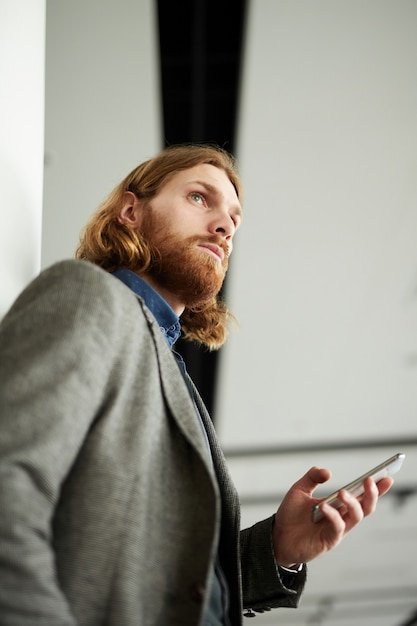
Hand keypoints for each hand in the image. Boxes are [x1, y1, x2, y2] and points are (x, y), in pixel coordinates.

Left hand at [272, 466, 392, 567]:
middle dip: (371, 494)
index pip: (362, 495)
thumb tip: (327, 472)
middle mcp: (342, 517)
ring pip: (356, 516)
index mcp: (339, 504)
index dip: (376, 488)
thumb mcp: (299, 490)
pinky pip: (337, 527)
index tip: (386, 476)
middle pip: (366, 506)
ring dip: (352, 503)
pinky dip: (333, 515)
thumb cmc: (291, 515)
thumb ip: (312, 477)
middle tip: (370, 481)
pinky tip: (323, 506)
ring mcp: (337, 529)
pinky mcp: (329, 540)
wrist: (278, 536)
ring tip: (342, 492)